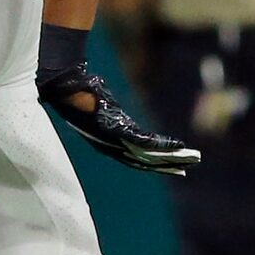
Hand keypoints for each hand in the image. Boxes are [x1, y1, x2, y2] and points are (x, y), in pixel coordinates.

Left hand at [38, 63, 198, 174]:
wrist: (66, 85)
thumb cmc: (80, 93)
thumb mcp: (100, 108)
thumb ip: (112, 116)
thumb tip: (119, 115)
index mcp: (107, 144)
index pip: (134, 160)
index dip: (154, 166)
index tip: (172, 168)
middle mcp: (109, 146)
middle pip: (143, 161)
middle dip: (166, 166)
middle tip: (187, 169)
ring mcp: (112, 139)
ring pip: (146, 154)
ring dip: (169, 158)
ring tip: (188, 159)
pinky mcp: (115, 128)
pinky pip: (141, 140)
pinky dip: (160, 145)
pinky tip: (175, 146)